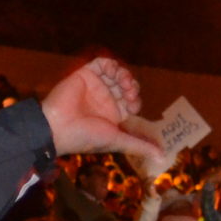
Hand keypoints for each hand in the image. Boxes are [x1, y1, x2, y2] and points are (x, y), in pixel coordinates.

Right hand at [41, 56, 158, 161]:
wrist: (57, 128)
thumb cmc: (85, 137)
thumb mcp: (117, 141)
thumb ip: (139, 146)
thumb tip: (162, 157)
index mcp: (111, 113)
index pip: (131, 100)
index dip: (136, 99)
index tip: (132, 103)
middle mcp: (104, 98)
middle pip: (126, 84)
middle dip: (131, 86)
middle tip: (128, 91)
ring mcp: (94, 86)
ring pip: (116, 72)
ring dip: (123, 74)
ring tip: (122, 80)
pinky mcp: (84, 75)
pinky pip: (100, 63)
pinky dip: (109, 64)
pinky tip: (111, 71)